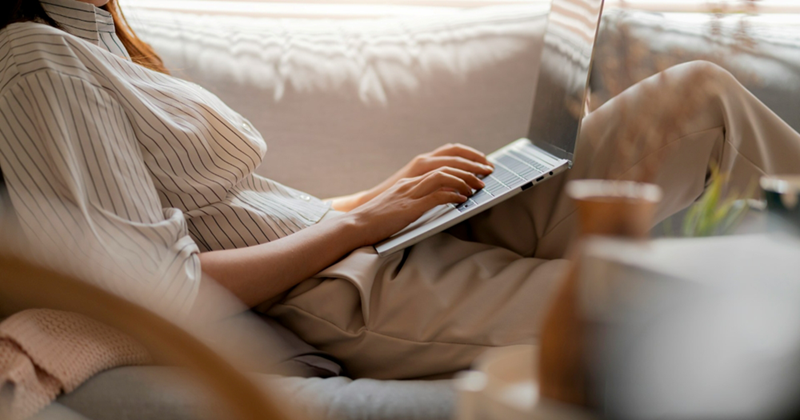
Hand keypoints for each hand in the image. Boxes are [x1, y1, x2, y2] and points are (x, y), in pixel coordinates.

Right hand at [329, 143, 492, 210]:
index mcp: (410, 179)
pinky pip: (436, 196)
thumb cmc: (377, 219)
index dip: (463, 161)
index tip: (479, 167)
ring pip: (443, 176)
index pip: (441, 161)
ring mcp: (410, 193)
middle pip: (446, 164)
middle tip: (487, 173)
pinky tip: (462, 199)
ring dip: (465, 180)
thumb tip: (440, 199)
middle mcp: (411, 181)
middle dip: (470, 167)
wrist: (356, 225)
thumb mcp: (400, 203)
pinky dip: (452, 196)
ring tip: (478, 187)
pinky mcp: (409, 207)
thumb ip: (417, 198)